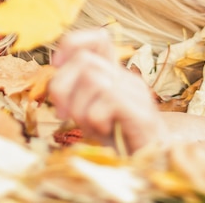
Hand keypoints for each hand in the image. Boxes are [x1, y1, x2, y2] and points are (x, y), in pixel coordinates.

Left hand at [49, 29, 166, 151]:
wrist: (150, 167)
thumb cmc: (117, 140)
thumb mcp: (89, 114)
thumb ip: (75, 96)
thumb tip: (53, 85)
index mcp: (113, 74)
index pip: (99, 38)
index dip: (72, 44)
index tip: (56, 66)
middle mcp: (125, 77)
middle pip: (84, 59)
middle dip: (62, 86)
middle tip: (63, 113)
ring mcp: (136, 93)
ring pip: (92, 78)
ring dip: (78, 107)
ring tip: (87, 125)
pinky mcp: (142, 113)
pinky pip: (107, 99)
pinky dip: (95, 119)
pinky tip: (104, 130)